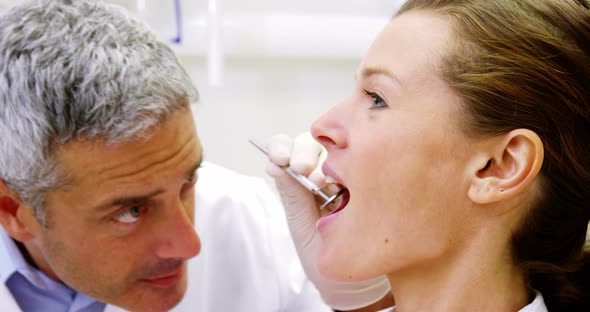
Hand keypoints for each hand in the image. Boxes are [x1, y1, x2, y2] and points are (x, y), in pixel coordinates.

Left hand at [266, 132, 391, 310]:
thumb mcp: (304, 228)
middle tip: (302, 170)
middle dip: (304, 153)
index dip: (282, 148)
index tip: (280, 160)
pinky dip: (356, 168)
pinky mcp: (372, 183)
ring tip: (328, 187)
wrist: (358, 284)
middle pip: (312, 144)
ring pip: (338, 149)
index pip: (288, 151)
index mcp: (301, 184)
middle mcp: (324, 175)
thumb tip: (273, 164)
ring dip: (329, 162)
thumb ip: (293, 197)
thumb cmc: (326, 258)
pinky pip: (364, 165)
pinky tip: (351, 186)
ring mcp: (349, 176)